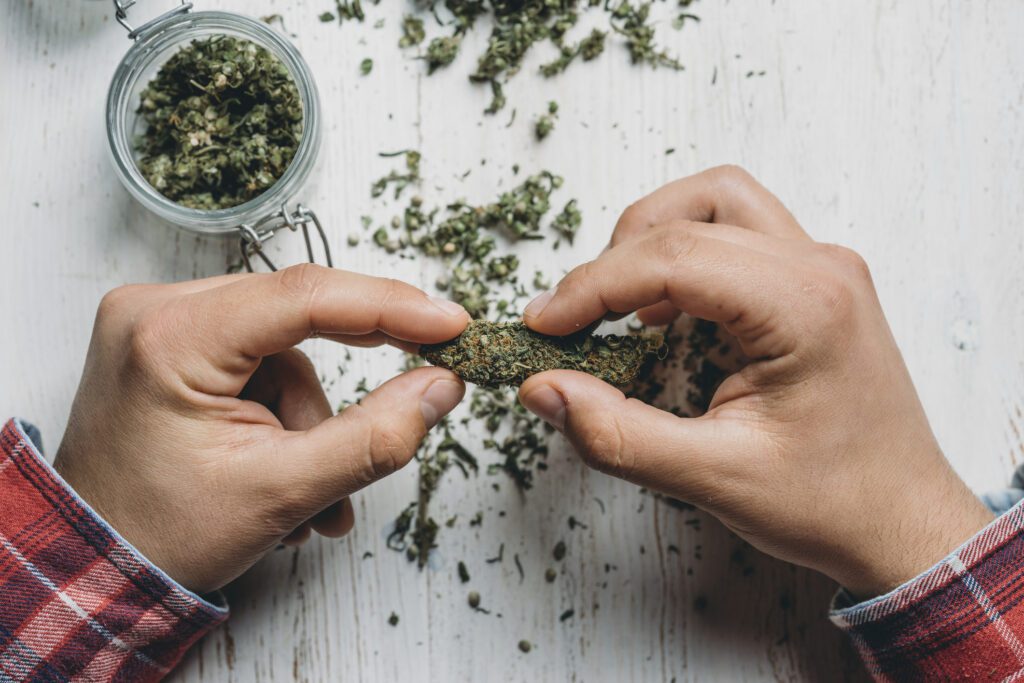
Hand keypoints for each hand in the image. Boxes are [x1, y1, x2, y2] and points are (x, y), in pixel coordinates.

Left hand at [55, 265, 468, 593]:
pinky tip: (278, 465)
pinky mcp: (170, 341)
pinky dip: (282, 412)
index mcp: (171, 338)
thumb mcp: (281, 493)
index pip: (305, 296)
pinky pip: (257, 360)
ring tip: (301, 495)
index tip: (451, 322)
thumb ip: (373, 438)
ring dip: (308, 418)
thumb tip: (441, 386)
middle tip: (418, 391)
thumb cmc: (164, 534)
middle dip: (337, 391)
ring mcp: (158, 322)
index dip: (390, 306)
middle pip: (296, 319)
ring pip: (283, 348)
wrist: (96, 563)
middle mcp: (156, 310)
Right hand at [518, 166, 992, 598]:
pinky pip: (738, 233)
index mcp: (805, 306)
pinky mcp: (814, 283)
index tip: (542, 325)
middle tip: (568, 319)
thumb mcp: (715, 478)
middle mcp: (820, 267)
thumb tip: (542, 389)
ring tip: (610, 301)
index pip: (673, 257)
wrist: (904, 522)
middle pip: (692, 214)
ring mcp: (823, 268)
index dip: (592, 286)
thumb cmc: (832, 503)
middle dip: (614, 261)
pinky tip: (655, 312)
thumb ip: (618, 435)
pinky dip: (683, 255)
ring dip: (653, 237)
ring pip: (718, 202)